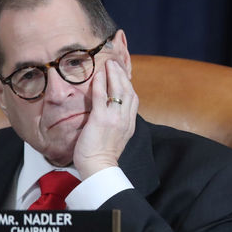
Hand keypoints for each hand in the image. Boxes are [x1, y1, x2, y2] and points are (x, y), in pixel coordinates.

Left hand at [73, 59, 138, 178]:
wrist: (99, 168)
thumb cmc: (103, 156)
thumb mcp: (116, 138)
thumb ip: (117, 125)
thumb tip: (111, 115)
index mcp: (130, 124)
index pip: (133, 99)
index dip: (128, 84)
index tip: (122, 75)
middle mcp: (125, 119)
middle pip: (128, 91)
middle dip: (122, 75)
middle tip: (115, 64)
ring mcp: (114, 118)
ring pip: (118, 90)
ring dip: (113, 74)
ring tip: (109, 64)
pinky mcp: (101, 119)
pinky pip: (102, 96)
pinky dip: (101, 83)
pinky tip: (98, 74)